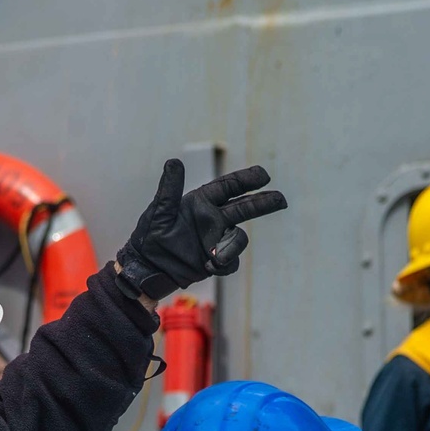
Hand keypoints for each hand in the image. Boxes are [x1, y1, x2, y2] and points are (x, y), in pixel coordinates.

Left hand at [116, 159, 286, 301]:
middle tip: (281, 200)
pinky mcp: (214, 260)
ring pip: (239, 238)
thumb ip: (169, 189)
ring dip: (232, 247)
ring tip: (214, 258)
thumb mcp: (159, 212)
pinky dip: (224, 263)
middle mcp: (212, 218)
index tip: (264, 175)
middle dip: (263, 203)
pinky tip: (209, 265)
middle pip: (245, 207)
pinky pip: (230, 261)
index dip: (247, 180)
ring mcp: (215, 240)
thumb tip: (174, 162)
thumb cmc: (149, 237)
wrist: (148, 268)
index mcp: (200, 202)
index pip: (229, 187)